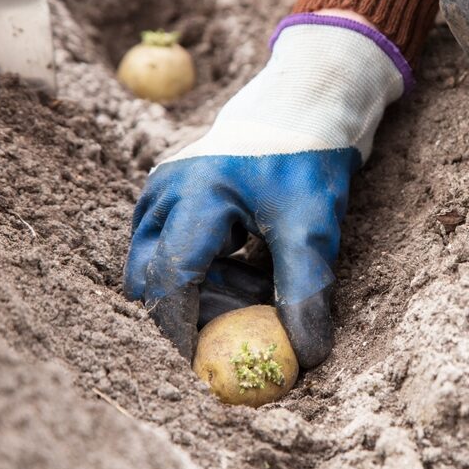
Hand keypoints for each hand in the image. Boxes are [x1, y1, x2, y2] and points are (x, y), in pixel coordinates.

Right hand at [124, 14, 406, 367]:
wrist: (306, 105)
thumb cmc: (308, 161)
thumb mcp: (313, 227)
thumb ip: (304, 292)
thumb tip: (305, 355)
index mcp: (195, 196)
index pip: (170, 281)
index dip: (185, 330)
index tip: (211, 363)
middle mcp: (164, 193)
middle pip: (154, 277)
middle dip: (194, 307)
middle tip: (245, 313)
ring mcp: (161, 191)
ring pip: (160, 265)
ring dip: (202, 287)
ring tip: (256, 275)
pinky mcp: (169, 196)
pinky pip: (171, 248)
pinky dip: (205, 268)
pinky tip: (247, 259)